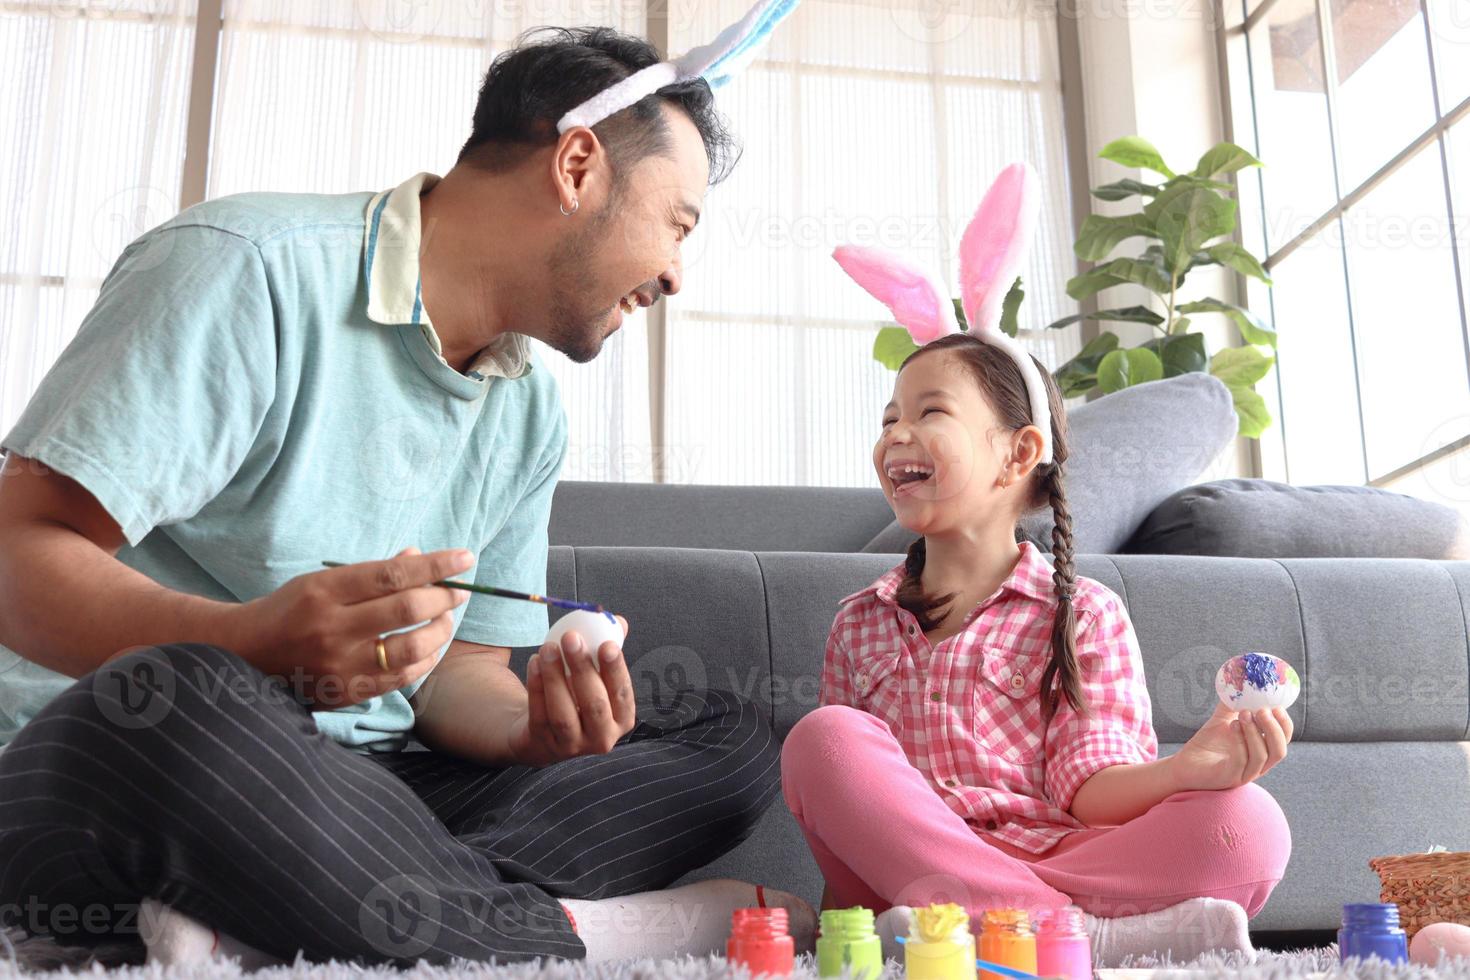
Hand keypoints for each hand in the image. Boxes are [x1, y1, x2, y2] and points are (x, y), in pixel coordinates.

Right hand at [229, 546, 472, 706]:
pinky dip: (425, 660)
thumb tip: (420, 557)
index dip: (435, 565)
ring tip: (446, 619)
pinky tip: (432, 648)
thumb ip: (373, 573)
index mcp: (324, 591)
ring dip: (440, 631)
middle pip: (407, 610)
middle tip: (459, 591)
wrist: (244, 655)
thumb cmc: (290, 610)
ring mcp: (340, 665)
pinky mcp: (346, 693)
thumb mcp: (322, 580)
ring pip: (410, 648)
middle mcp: (332, 628)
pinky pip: (400, 678)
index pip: (393, 575)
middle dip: (444, 598)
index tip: (465, 558)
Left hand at [507, 616, 635, 766]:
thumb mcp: (594, 673)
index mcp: (621, 719)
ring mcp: (570, 746)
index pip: (622, 694)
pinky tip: (534, 663)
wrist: (541, 730)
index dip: (616, 670)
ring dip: (555, 677)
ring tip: (548, 648)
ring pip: (563, 713)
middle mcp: (601, 738)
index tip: (607, 645)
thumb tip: (618, 621)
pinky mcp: (542, 743)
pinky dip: (536, 687)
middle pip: (594, 704)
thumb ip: (607, 647)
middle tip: (571, 638)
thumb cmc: (574, 696)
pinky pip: (539, 714)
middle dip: (583, 668)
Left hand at [1168, 703, 1293, 791]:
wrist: (1184, 764)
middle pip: (1279, 750)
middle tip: (1261, 710)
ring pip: (1261, 756)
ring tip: (1242, 714)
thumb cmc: (1207, 744)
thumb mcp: (1222, 720)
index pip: (1283, 740)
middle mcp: (1258, 765)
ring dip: (1254, 732)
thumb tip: (1239, 681)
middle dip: (1273, 728)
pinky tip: (1231, 726)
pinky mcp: (1229, 777)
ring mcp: (1244, 773)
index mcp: (1262, 750)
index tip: (1276, 706)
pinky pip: (1241, 761)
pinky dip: (1239, 742)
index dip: (1284, 723)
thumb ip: (1232, 704)